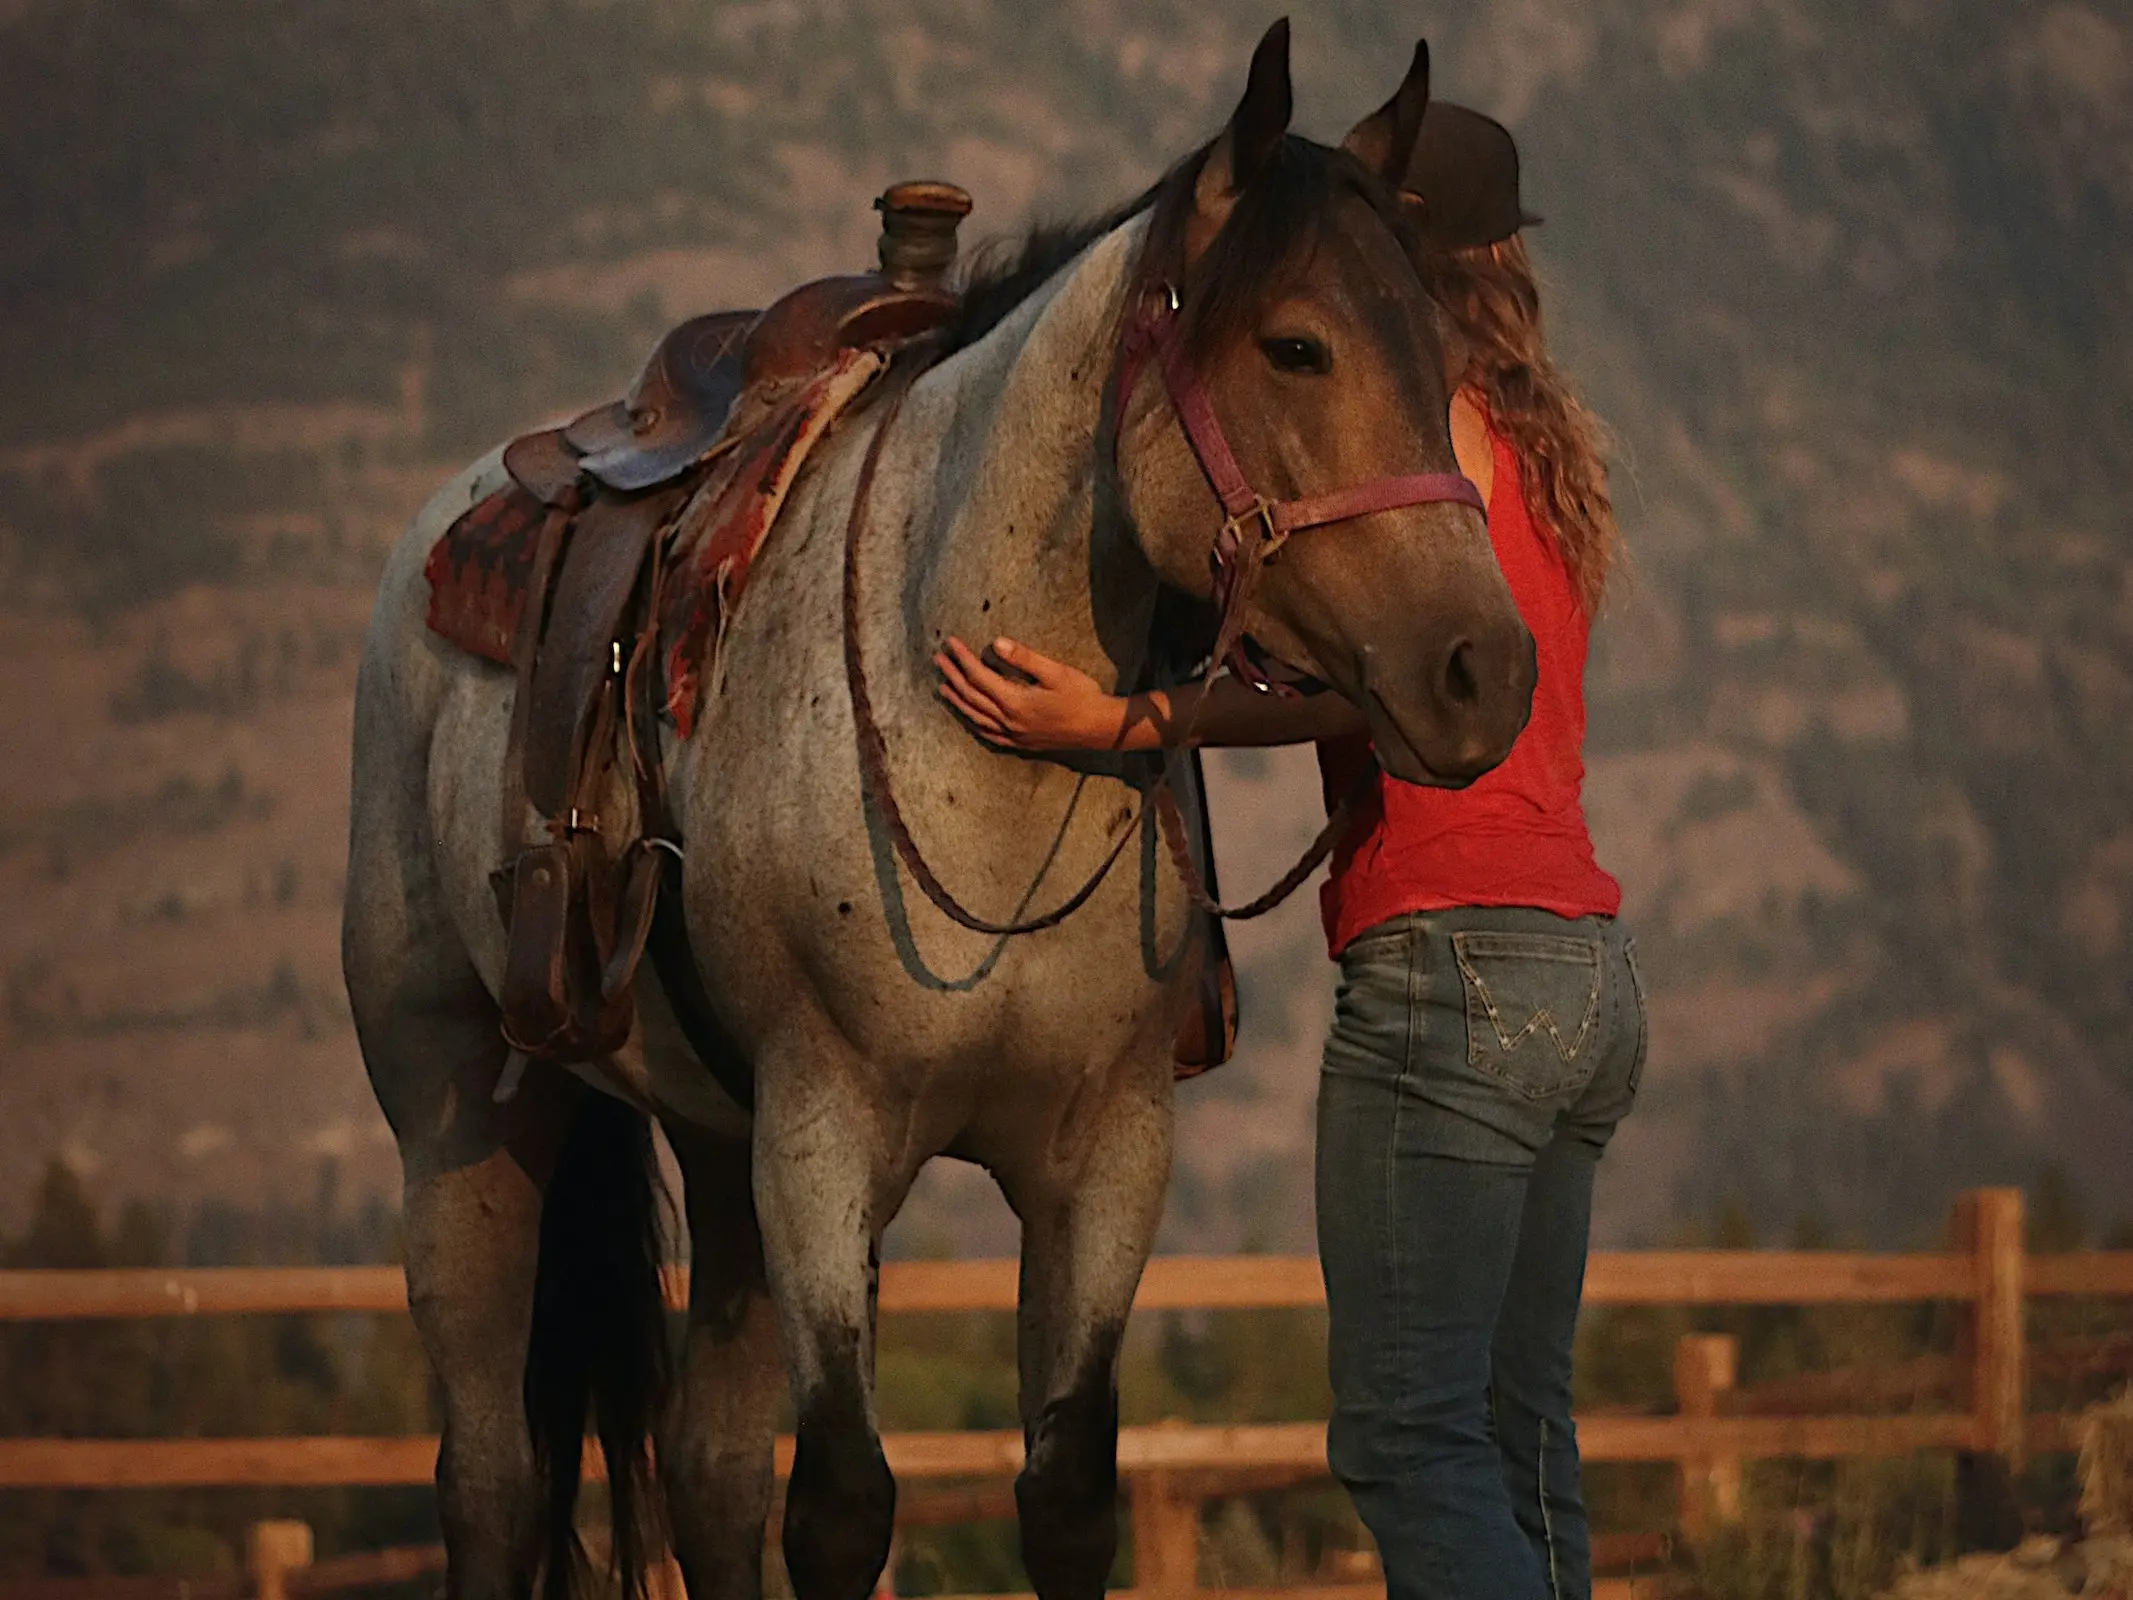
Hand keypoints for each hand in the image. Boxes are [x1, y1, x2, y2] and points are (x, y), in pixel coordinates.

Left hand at [935, 636, 1125, 751]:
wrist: (1100, 729)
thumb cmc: (1082, 697)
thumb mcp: (1055, 671)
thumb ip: (1024, 658)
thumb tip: (995, 643)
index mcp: (1015, 702)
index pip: (979, 677)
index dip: (963, 658)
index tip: (951, 643)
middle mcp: (1009, 721)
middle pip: (972, 696)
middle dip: (953, 675)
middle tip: (938, 659)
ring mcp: (1013, 735)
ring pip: (975, 717)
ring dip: (957, 700)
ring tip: (943, 686)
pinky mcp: (1020, 743)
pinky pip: (988, 734)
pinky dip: (973, 722)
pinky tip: (967, 717)